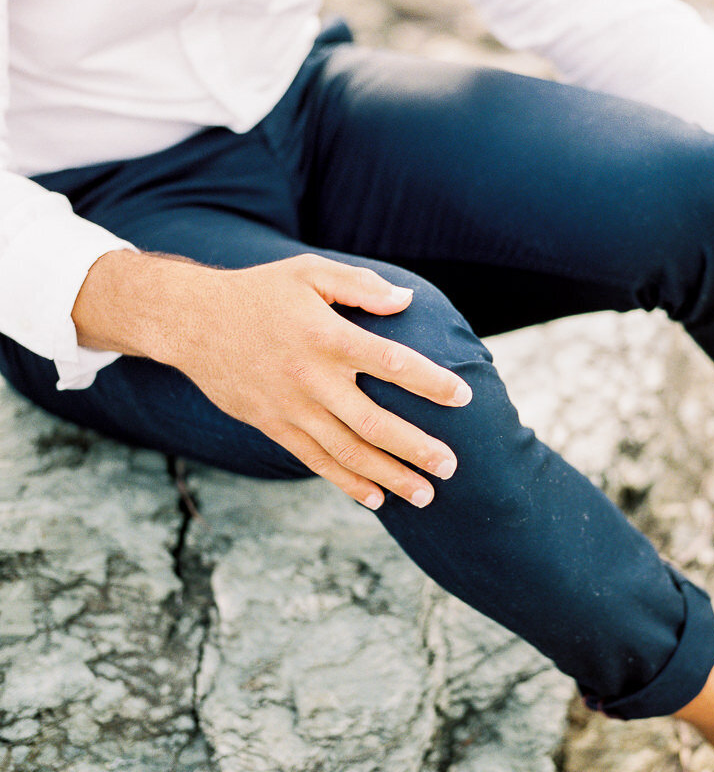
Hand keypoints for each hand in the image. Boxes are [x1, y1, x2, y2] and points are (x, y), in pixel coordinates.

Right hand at [73, 249, 471, 508]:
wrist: (191, 322)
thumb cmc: (259, 292)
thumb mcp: (308, 272)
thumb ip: (360, 285)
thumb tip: (406, 301)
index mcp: (327, 336)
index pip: (392, 362)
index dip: (431, 382)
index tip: (464, 397)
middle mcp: (311, 378)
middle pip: (374, 423)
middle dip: (416, 449)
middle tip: (452, 466)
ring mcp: (291, 408)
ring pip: (347, 452)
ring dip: (389, 476)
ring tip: (425, 495)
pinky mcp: (274, 426)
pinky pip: (315, 461)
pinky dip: (347, 483)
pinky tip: (375, 499)